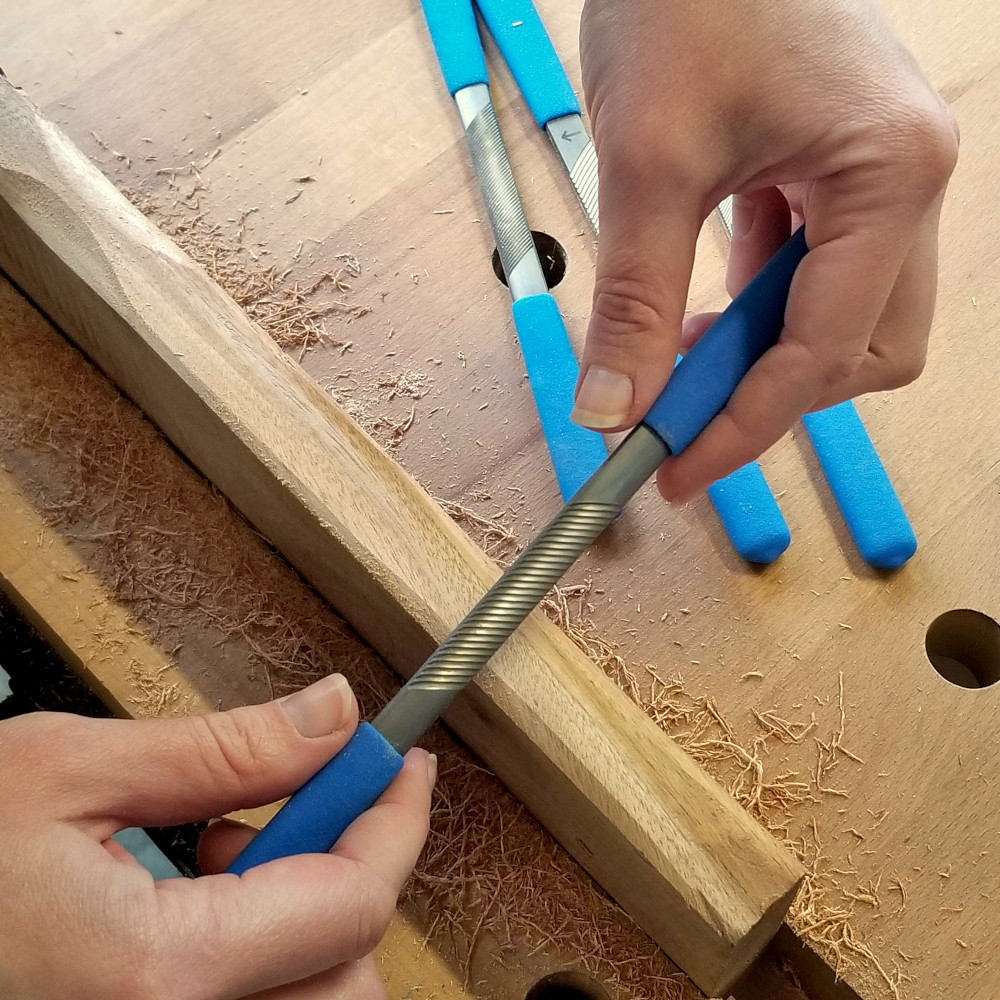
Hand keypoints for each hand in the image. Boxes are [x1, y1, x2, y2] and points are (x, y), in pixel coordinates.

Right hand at [0, 674, 435, 998]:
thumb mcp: (64, 769)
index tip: (405, 765)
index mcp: (153, 979)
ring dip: (310, 911)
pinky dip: (268, 946)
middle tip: (304, 800)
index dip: (394, 820)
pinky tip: (206, 890)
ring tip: (230, 843)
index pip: (352, 902)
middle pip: (348, 971)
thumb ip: (220, 749)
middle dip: (350, 871)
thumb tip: (331, 716)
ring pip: (312, 996)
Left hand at [571, 0, 957, 501]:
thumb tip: (614, 407)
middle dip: (772, 395)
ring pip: (843, 318)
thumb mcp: (647, 164)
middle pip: (864, 348)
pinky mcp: (836, 171)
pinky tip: (691, 314)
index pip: (826, 350)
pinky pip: (811, 273)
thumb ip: (632, 299)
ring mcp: (878, 175)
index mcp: (891, 173)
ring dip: (759, 357)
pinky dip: (752, 311)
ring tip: (672, 364)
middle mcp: (908, 179)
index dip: (747, 424)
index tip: (678, 468)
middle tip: (680, 419)